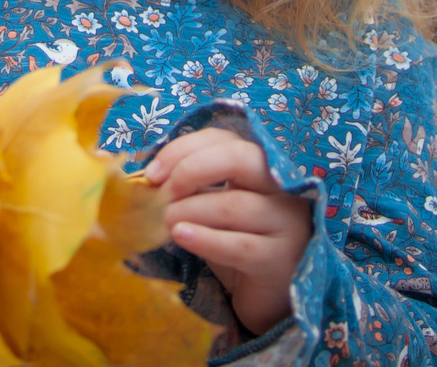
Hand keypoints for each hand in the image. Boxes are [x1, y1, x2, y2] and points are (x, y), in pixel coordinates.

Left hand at [145, 127, 310, 337]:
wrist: (263, 297)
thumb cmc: (235, 245)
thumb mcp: (212, 209)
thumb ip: (191, 188)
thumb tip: (150, 178)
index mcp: (262, 168)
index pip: (224, 139)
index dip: (184, 149)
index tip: (152, 173)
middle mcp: (282, 189)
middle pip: (241, 157)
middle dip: (192, 169)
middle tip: (164, 192)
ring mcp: (286, 223)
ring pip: (235, 205)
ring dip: (191, 210)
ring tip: (166, 221)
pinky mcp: (280, 259)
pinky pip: (240, 246)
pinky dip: (206, 240)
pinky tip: (182, 236)